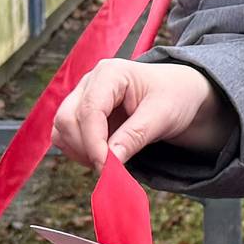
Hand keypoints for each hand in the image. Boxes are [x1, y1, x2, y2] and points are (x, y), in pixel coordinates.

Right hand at [54, 59, 230, 165]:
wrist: (181, 95)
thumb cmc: (175, 97)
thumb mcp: (162, 116)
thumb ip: (134, 136)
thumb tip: (110, 161)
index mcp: (110, 73)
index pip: (88, 110)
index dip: (94, 143)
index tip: (107, 168)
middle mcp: (90, 83)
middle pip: (67, 120)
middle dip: (86, 149)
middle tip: (112, 169)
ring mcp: (83, 98)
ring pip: (62, 130)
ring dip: (80, 152)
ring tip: (110, 162)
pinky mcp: (82, 115)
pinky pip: (66, 138)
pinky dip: (79, 153)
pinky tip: (103, 157)